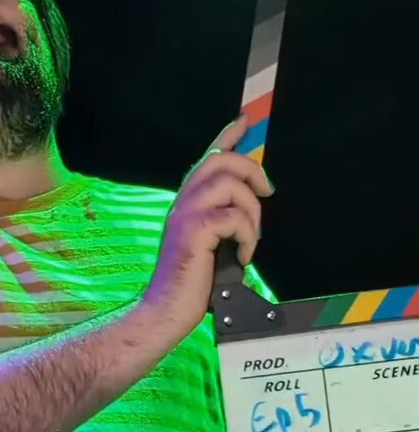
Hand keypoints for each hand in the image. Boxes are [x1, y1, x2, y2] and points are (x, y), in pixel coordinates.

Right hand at [143, 113, 273, 337]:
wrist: (165, 310)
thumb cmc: (188, 285)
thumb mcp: (207, 246)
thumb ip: (221, 223)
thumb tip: (247, 210)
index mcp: (186, 204)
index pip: (207, 159)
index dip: (227, 136)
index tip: (245, 120)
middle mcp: (183, 202)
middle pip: (221, 161)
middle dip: (252, 171)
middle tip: (266, 192)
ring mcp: (186, 214)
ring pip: (231, 186)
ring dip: (252, 213)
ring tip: (249, 240)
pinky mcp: (195, 231)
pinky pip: (234, 217)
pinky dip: (247, 237)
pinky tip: (242, 256)